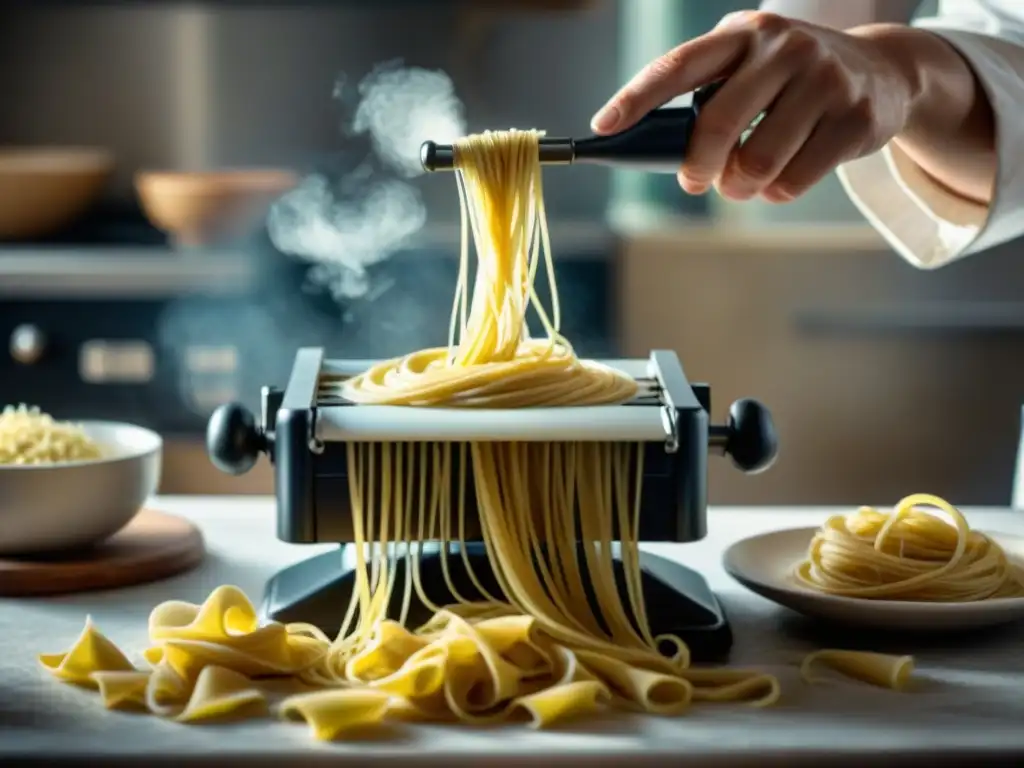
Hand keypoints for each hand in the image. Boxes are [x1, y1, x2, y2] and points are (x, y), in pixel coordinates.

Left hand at [591, 12, 920, 202]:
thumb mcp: (751, 71)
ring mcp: (825, 80)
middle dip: (697, 167)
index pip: (679, 66)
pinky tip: (780, 179)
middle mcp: (785, 48)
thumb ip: (709, 101)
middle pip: (717, 125)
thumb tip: (661, 154)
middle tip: (695, 182)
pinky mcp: (855, 118)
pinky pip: (792, 181)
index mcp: (744, 35)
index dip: (637, 98)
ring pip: (756, 162)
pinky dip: (775, 193)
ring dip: (739, 187)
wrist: (886, 72)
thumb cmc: (792, 81)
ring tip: (744, 181)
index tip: (602, 127)